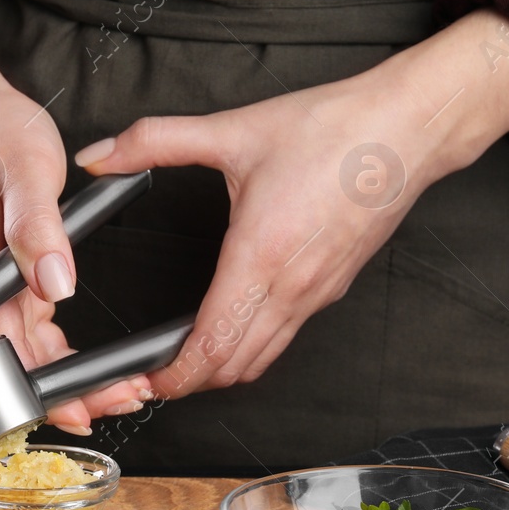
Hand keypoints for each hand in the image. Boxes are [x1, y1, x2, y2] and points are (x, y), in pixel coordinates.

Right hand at [0, 0, 148, 432]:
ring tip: (119, 391)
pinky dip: (64, 352)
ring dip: (70, 378)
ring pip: (28, 353)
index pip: (1, 349)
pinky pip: (33, 331)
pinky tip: (95, 364)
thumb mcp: (25, 170)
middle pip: (17, 362)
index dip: (38, 388)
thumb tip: (54, 282)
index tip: (76, 411)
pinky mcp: (9, 279)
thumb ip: (37, 228)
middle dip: (66, 394)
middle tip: (119, 403)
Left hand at [77, 8, 508, 398]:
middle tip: (155, 375)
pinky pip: (286, 335)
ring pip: (263, 358)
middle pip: (235, 368)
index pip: (212, 346)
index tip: (146, 380)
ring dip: (224, 368)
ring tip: (188, 358)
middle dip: (191, 380)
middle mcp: (292, 287)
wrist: (408, 129)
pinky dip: (253, 346)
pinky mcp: (333, 287)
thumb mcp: (233, 130)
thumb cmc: (335, 130)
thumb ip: (155, 140)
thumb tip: (101, 152)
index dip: (175, 375)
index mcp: (260, 256)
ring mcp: (317, 293)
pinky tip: (235, 323)